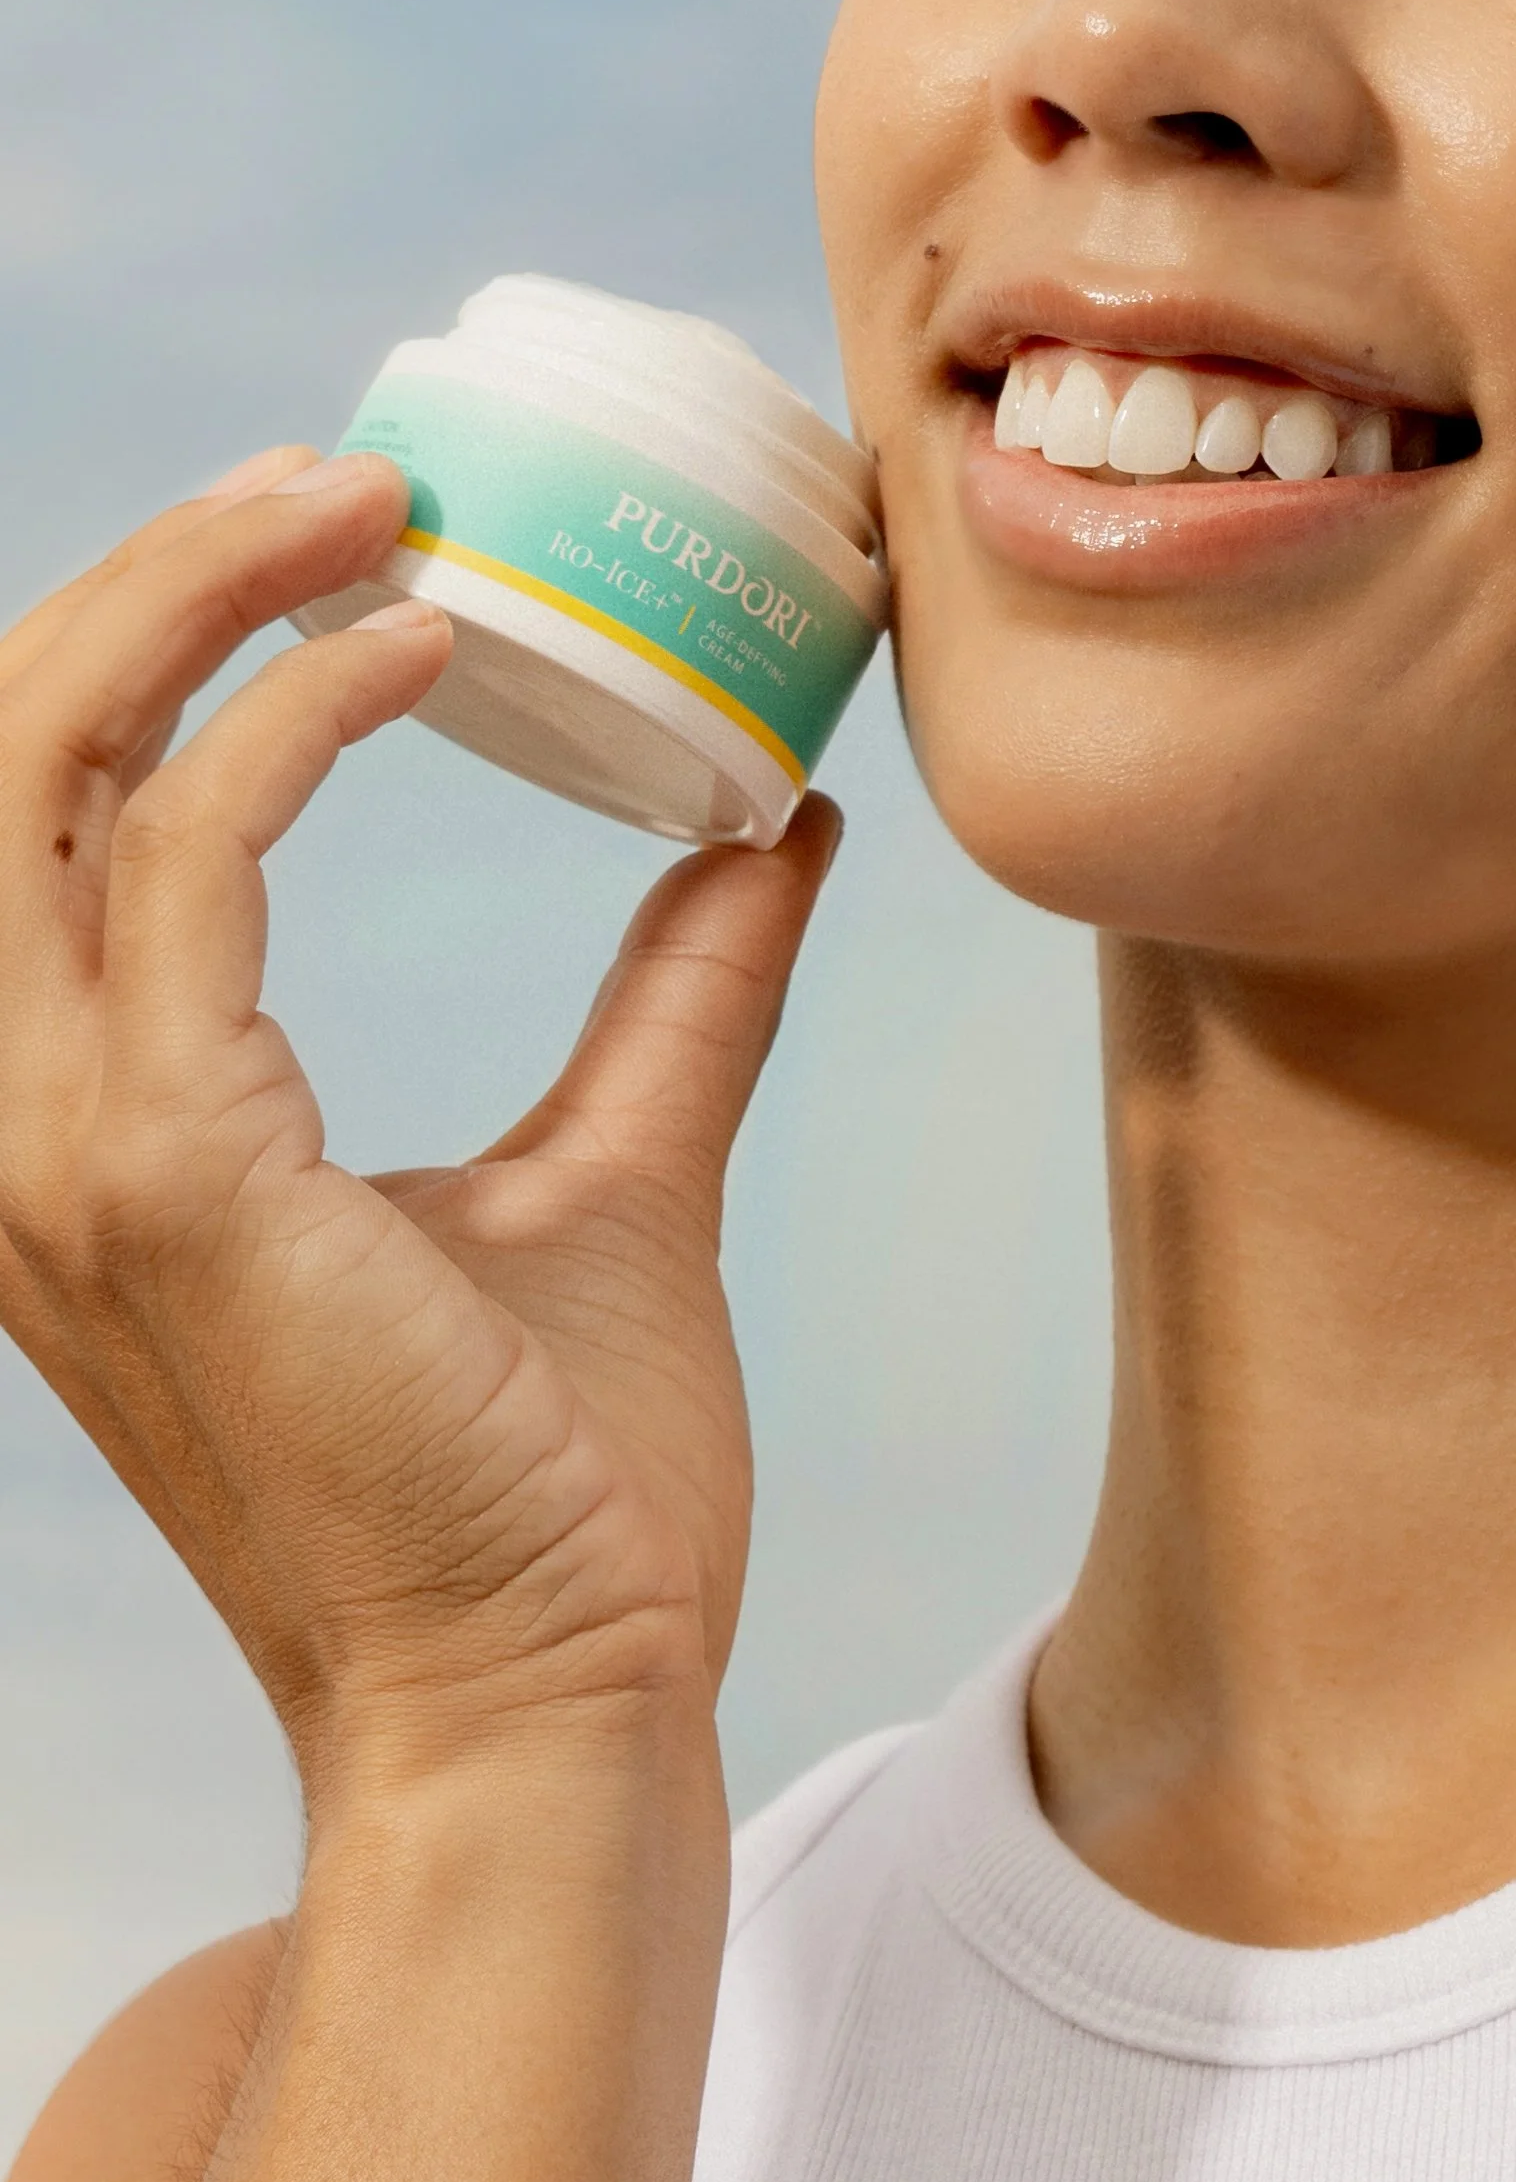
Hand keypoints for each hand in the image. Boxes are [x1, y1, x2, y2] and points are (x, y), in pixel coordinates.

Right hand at [0, 448, 839, 1798]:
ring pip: (34, 764)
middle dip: (149, 576)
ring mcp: (69, 1152)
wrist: (559, 1704)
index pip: (43, 819)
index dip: (154, 646)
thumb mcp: (617, 1175)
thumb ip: (677, 994)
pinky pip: (187, 854)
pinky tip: (423, 644)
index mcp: (96, 1128)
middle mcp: (29, 1127)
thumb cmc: (556, 1484)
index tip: (336, 539)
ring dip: (186, 594)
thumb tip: (776, 826)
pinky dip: (288, 717)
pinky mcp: (172, 1172)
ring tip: (374, 502)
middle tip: (350, 476)